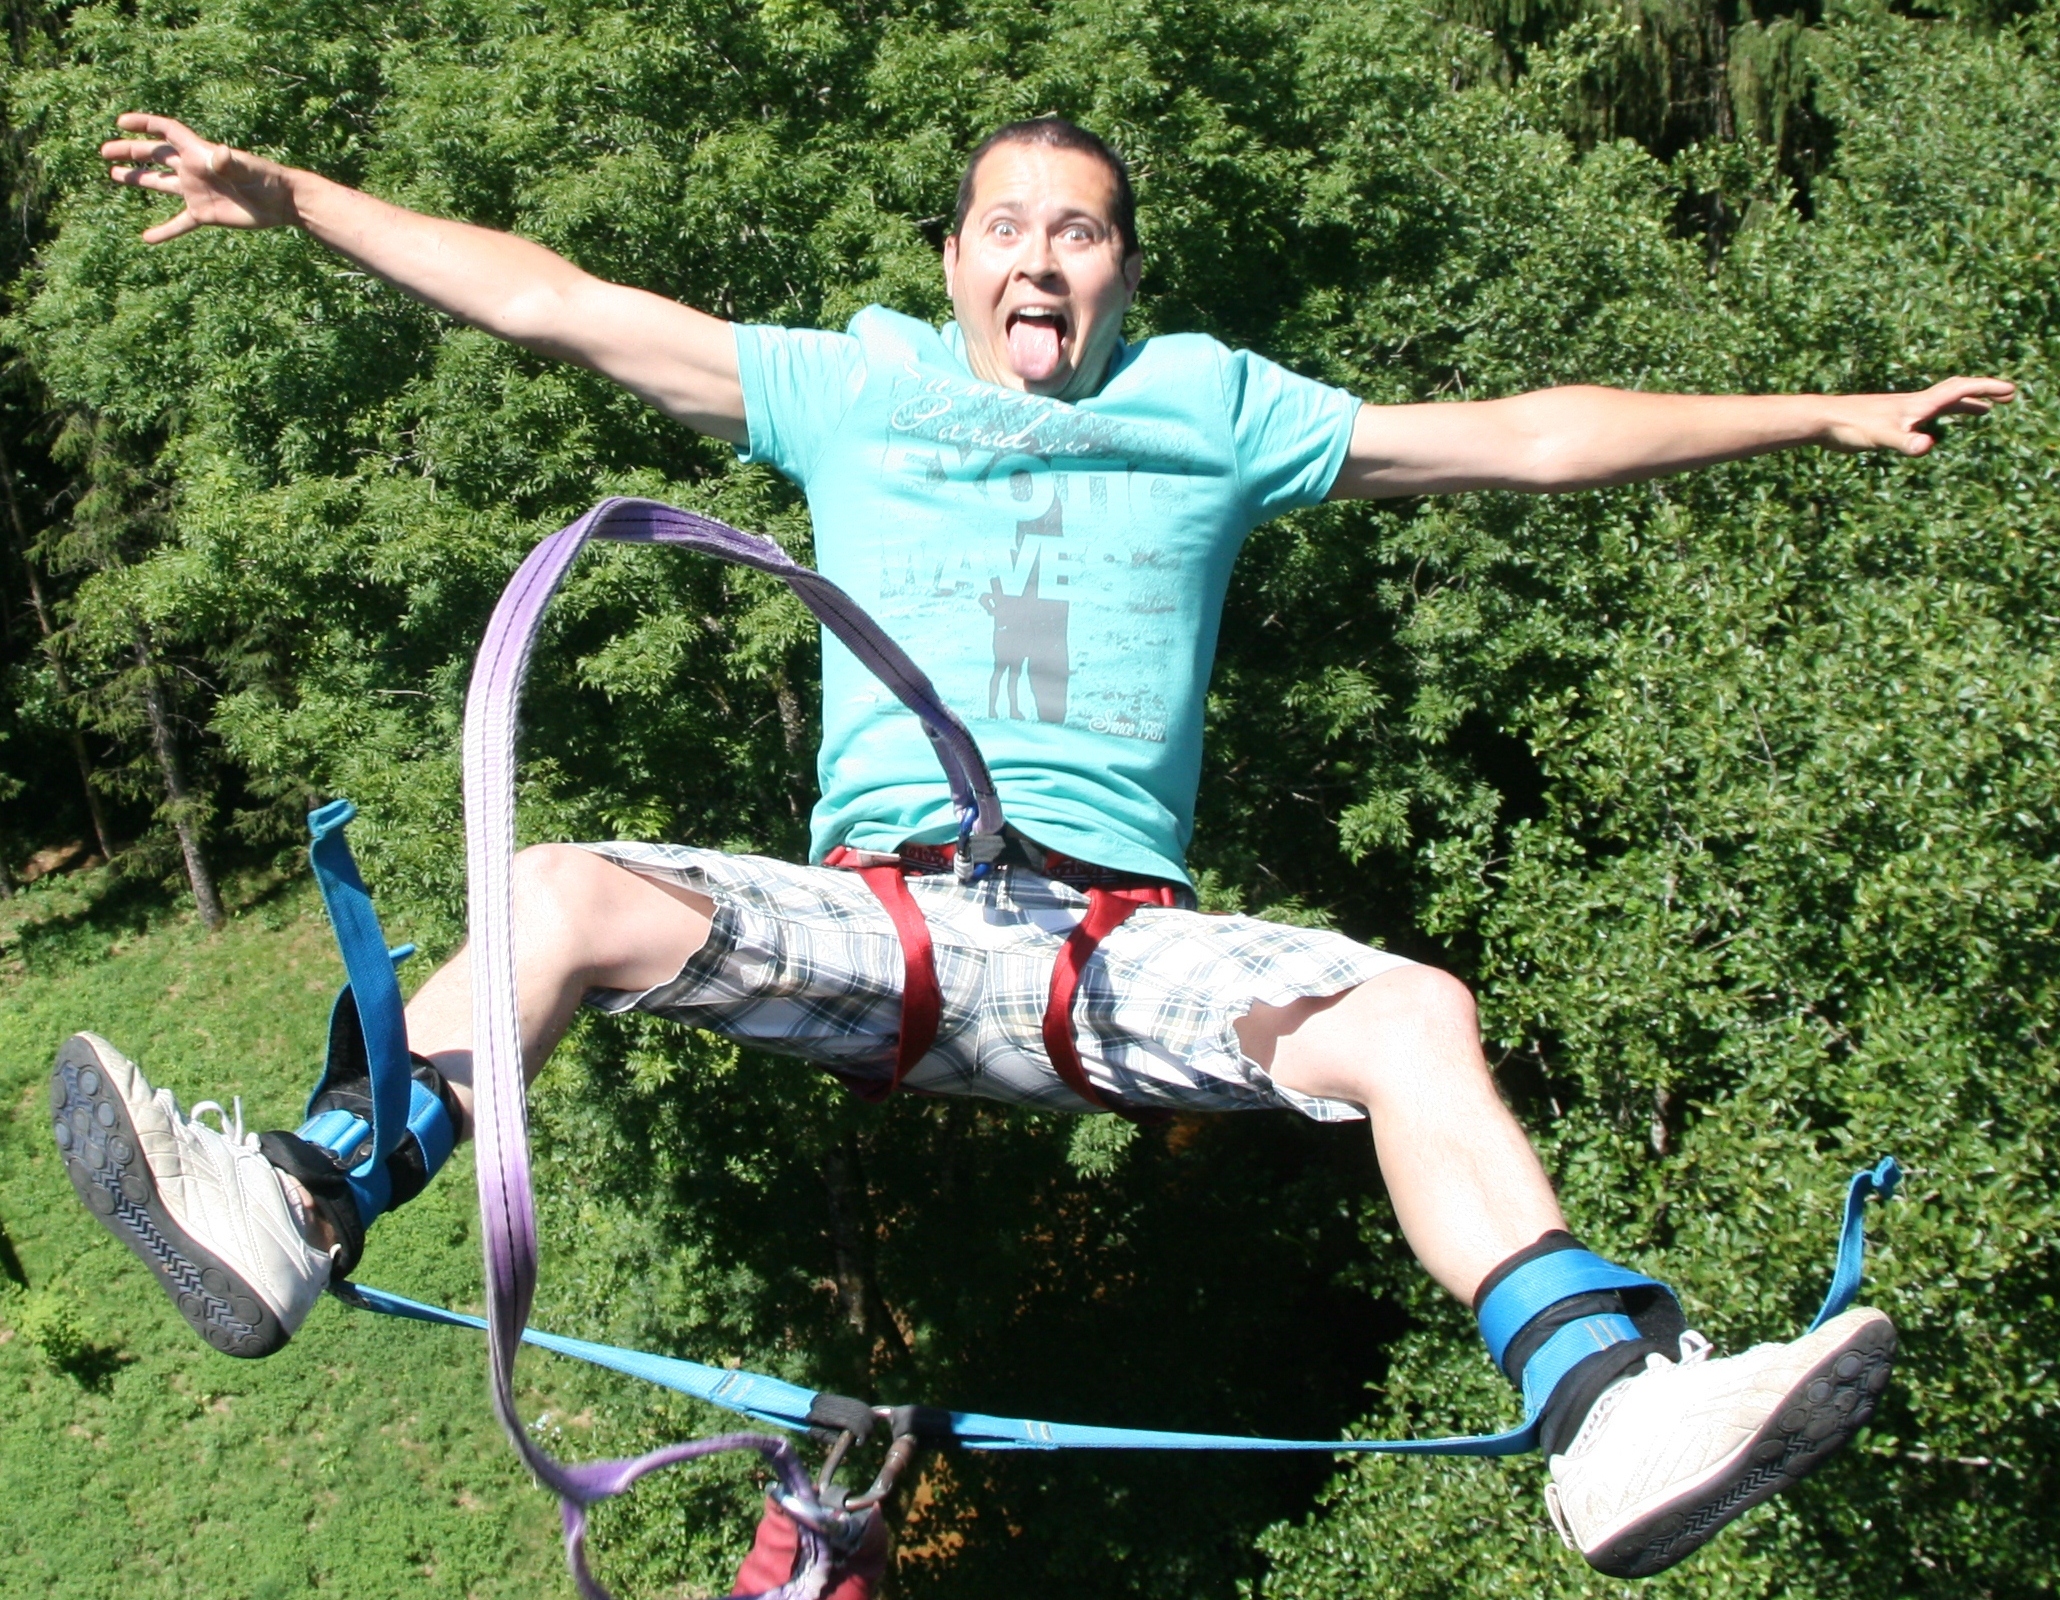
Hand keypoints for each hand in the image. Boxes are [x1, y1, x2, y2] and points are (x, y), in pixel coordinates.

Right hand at [101, 112, 298, 242]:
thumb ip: (229, 162)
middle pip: (155, 156)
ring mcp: (197, 191)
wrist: (281, 203)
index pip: (166, 131)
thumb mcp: (246, 169)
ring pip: (161, 183)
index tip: (121, 123)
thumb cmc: (266, 179)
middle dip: (131, 152)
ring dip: (138, 179)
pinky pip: (179, 223)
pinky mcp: (205, 213)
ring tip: (115, 176)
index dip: (144, 124)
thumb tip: (220, 154)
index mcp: (198, 153)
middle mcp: (193, 169)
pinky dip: (164, 231)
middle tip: (106, 152)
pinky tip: (147, 238)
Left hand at [1825, 376, 2017, 455]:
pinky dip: (1937, 417)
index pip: (1960, 390)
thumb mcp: (1883, 437)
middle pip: (1955, 393)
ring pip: (1939, 404)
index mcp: (1918, 405)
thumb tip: (1927, 446)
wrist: (1821, 419)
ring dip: (1963, 406)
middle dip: (1982, 394)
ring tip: (1980, 411)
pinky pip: (1922, 415)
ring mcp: (1900, 410)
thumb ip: (1906, 442)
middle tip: (2006, 396)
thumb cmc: (1851, 427)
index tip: (2010, 391)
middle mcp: (1912, 404)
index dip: (1986, 389)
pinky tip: (1931, 429)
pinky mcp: (1887, 419)